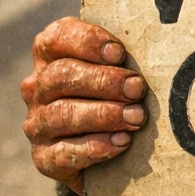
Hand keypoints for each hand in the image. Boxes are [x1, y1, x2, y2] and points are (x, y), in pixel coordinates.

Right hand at [22, 17, 146, 195]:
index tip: (119, 53)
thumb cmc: (115, 96)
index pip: (56, 38)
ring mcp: (38, 123)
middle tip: (137, 88)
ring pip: (61, 114)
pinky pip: (63, 153)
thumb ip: (123, 58)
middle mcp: (38, 88)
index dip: (86, 42)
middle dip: (103, 81)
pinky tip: (122, 142)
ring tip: (136, 117)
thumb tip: (156, 51)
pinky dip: (95, 147)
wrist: (103, 156)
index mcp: (51, 57)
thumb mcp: (117, 70)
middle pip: (60, 76)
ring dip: (103, 115)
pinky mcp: (44, 157)